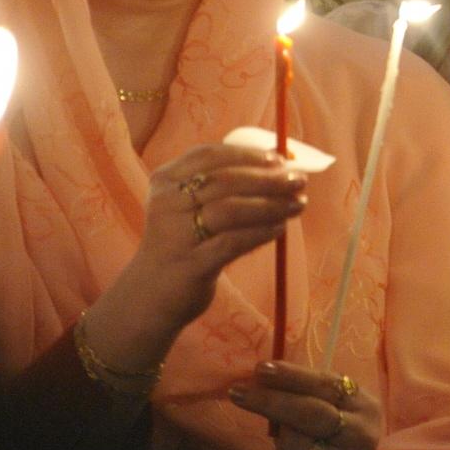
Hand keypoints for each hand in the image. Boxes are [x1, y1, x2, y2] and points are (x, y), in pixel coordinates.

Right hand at [85, 144, 306, 372]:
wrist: (151, 295)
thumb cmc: (182, 243)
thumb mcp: (189, 207)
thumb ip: (222, 186)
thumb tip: (277, 165)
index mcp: (165, 180)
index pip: (209, 155)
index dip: (247, 154)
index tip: (279, 159)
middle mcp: (167, 203)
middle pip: (225, 181)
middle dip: (268, 178)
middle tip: (298, 180)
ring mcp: (176, 234)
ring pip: (230, 209)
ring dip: (270, 204)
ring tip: (297, 204)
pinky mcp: (190, 265)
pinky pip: (232, 243)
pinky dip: (260, 233)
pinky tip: (280, 228)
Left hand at [229, 362, 381, 449]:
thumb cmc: (329, 436)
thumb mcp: (329, 408)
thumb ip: (305, 391)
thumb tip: (261, 374)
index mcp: (365, 406)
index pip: (326, 384)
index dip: (292, 376)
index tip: (260, 368)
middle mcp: (361, 436)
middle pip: (310, 412)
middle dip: (271, 400)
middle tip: (238, 391)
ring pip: (295, 445)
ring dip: (282, 441)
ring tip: (290, 444)